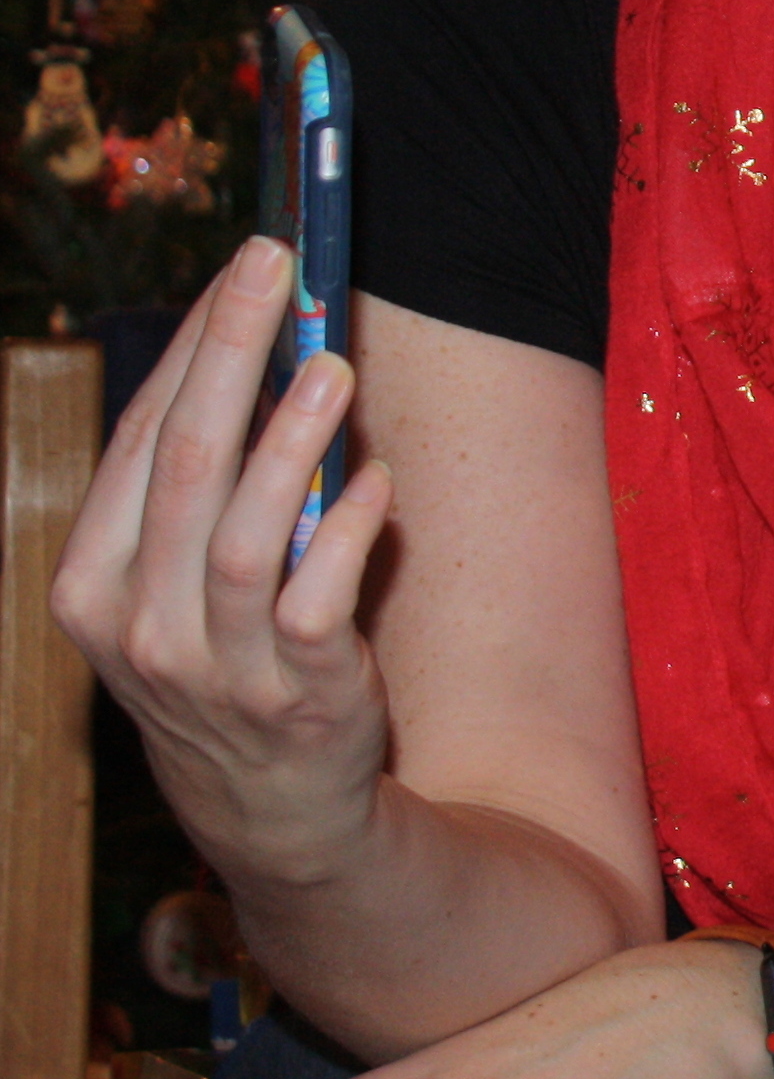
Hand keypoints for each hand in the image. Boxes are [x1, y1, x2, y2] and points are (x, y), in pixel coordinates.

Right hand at [51, 241, 397, 880]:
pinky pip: (319, 598)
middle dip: (229, 355)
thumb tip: (258, 347)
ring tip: (331, 366)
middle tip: (275, 269)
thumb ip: (205, 487)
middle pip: (185, 464)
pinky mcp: (302, 693)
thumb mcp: (175, 584)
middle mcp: (141, 624)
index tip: (240, 270)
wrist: (271, 808)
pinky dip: (348, 532)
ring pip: (243, 532)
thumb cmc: (225, 658)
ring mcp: (218, 664)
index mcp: (94, 583)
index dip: (192, 347)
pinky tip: (373, 482)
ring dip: (291, 440)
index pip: (142, 440)